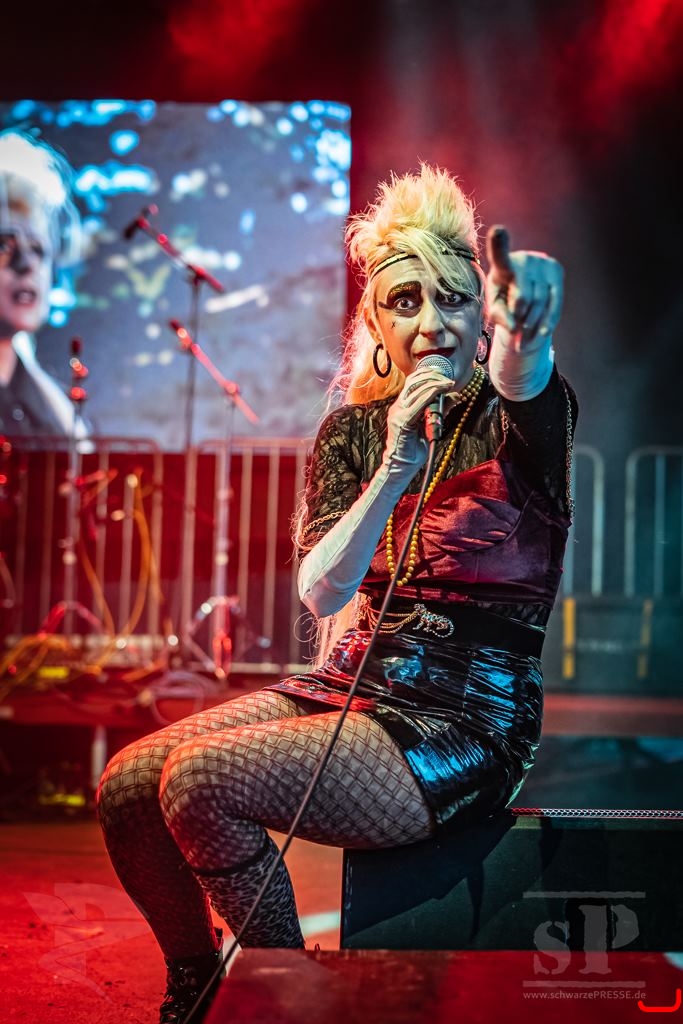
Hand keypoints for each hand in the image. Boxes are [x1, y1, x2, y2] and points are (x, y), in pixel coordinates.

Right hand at [383, 362, 454, 472]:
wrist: (402, 467)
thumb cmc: (415, 450)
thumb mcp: (431, 425)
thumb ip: (440, 410)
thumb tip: (455, 396)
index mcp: (402, 406)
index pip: (412, 382)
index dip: (427, 373)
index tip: (444, 373)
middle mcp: (398, 407)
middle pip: (414, 381)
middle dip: (433, 375)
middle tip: (448, 377)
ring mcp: (398, 413)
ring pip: (417, 389)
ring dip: (435, 383)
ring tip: (449, 384)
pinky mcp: (402, 421)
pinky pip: (418, 402)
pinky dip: (431, 394)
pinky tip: (442, 391)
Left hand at [486, 226, 563, 348]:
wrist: (526, 294)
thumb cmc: (504, 301)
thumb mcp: (496, 309)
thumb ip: (499, 317)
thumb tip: (513, 327)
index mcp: (502, 266)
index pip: (499, 255)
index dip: (499, 243)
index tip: (498, 231)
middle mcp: (524, 260)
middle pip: (523, 297)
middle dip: (519, 317)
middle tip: (515, 328)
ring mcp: (542, 263)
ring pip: (540, 302)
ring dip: (531, 324)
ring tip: (522, 336)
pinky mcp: (557, 271)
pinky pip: (555, 302)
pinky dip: (547, 322)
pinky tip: (540, 335)